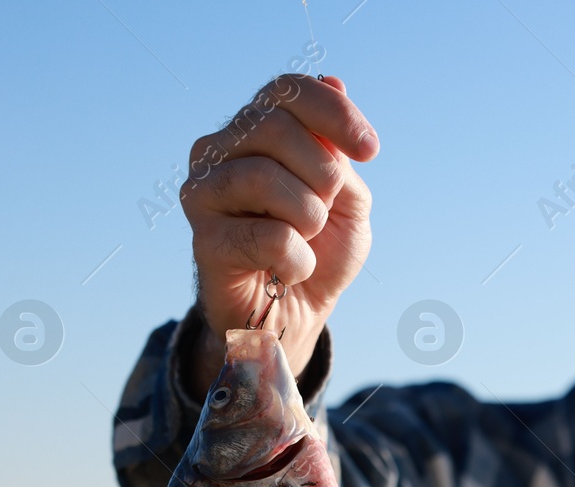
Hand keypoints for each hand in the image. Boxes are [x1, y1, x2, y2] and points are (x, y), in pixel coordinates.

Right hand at [178, 73, 378, 397]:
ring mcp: (204, 192)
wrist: (296, 316)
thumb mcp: (347, 198)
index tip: (370, 151)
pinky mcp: (204, 240)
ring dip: (309, 216)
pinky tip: (292, 269)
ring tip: (307, 239)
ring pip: (265, 177)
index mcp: (255, 129)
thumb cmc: (320, 251)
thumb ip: (340, 151)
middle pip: (276, 127)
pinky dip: (299, 258)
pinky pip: (269, 236)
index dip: (334, 113)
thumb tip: (335, 83)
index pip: (287, 89)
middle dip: (322, 174)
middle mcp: (219, 150)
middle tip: (325, 209)